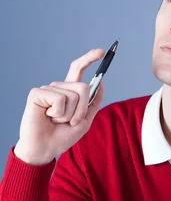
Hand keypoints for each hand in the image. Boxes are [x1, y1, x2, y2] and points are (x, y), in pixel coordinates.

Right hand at [14, 49, 104, 165]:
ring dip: (69, 115)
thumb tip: (101, 82)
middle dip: (82, 109)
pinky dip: (58, 114)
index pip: (78, 69)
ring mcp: (48, 89)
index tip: (102, 52)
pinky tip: (47, 117)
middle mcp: (58, 88)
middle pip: (83, 87)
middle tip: (71, 122)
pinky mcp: (38, 93)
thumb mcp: (84, 121)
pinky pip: (60, 100)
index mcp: (69, 92)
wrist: (45, 148)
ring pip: (74, 95)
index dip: (89, 58)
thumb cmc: (62, 136)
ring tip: (56, 121)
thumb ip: (93, 102)